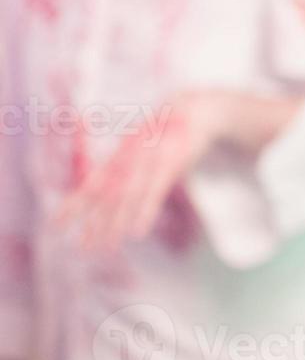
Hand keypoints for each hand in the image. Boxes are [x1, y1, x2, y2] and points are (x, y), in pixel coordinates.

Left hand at [51, 90, 224, 253]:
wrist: (194, 109)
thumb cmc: (169, 133)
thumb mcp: (145, 149)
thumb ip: (130, 168)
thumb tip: (117, 190)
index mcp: (119, 159)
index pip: (91, 185)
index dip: (73, 205)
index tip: (56, 225)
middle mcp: (126, 161)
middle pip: (105, 197)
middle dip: (94, 224)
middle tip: (81, 250)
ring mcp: (145, 162)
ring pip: (126, 198)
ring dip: (115, 224)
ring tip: (106, 249)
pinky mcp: (168, 163)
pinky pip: (153, 192)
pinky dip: (145, 212)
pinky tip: (137, 232)